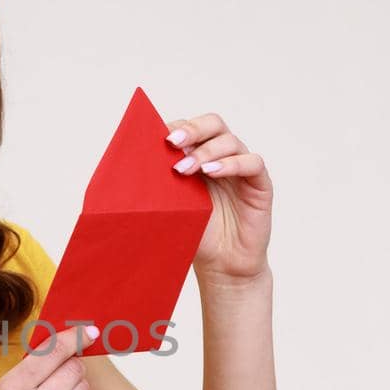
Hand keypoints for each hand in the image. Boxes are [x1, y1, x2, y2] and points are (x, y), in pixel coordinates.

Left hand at [164, 112, 274, 285]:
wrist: (222, 265)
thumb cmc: (195, 234)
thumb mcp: (171, 206)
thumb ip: (160, 184)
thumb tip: (129, 166)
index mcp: (199, 156)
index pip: (191, 127)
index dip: (176, 128)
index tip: (156, 138)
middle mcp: (221, 156)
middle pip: (213, 124)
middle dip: (192, 129)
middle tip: (172, 143)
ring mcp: (242, 168)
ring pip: (230, 141)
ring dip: (206, 151)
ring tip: (186, 169)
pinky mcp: (259, 184)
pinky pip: (252, 163)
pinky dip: (232, 164)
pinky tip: (212, 173)